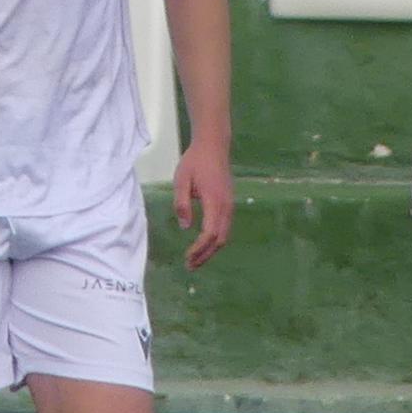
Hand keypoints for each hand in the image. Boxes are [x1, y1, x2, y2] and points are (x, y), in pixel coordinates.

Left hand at [171, 137, 234, 269]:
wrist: (213, 146)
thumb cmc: (194, 161)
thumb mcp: (181, 180)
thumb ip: (182, 203)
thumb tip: (185, 227)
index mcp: (214, 201)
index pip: (209, 233)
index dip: (199, 248)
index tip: (187, 257)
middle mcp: (226, 206)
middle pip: (220, 239)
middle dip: (205, 255)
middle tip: (190, 266)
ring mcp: (230, 205)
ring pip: (224, 235)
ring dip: (211, 250)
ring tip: (195, 260)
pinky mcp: (229, 204)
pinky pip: (225, 227)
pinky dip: (215, 241)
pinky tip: (204, 245)